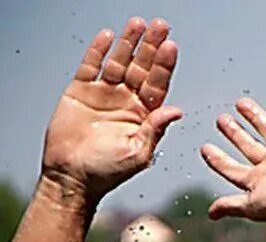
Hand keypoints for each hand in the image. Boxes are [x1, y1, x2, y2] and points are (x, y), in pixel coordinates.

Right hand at [41, 18, 181, 200]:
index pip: (158, 84)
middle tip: (161, 26)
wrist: (72, 177)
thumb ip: (155, 130)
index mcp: (144, 115)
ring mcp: (104, 94)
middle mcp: (127, 101)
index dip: (165, 66)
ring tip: (138, 24)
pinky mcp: (80, 91)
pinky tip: (109, 36)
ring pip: (119, 62)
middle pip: (142, 68)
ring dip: (128, 43)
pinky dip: (98, 51)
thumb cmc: (108, 172)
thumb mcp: (138, 153)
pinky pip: (91, 66)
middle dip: (151, 47)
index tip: (172, 47)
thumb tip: (176, 110)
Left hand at [201, 98, 265, 224]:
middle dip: (234, 133)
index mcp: (260, 180)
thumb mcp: (253, 204)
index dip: (218, 159)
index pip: (233, 168)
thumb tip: (211, 214)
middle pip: (248, 146)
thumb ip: (232, 205)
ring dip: (254, 117)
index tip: (205, 148)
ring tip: (240, 103)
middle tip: (220, 120)